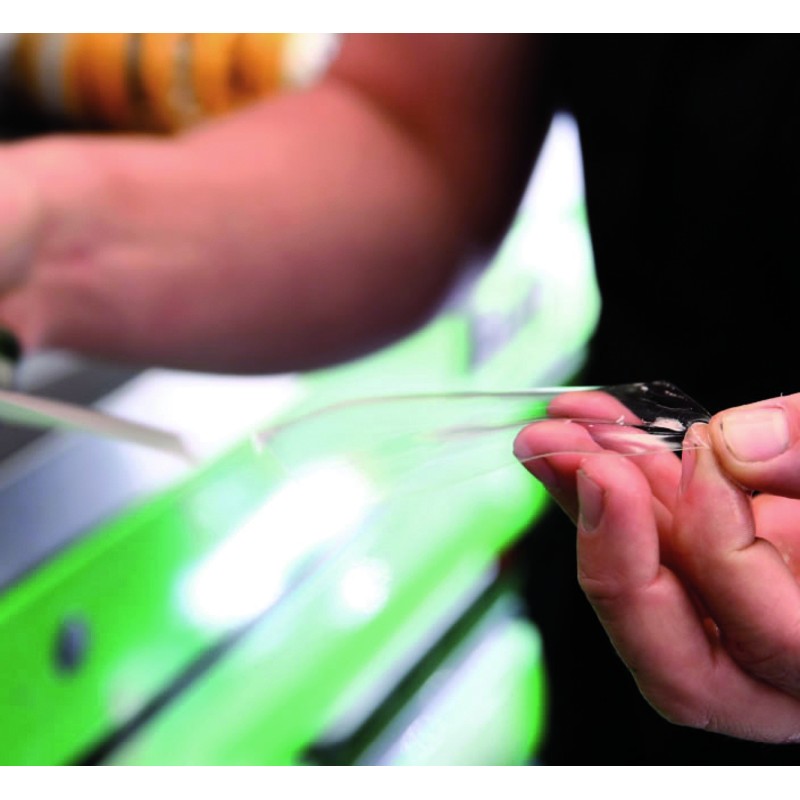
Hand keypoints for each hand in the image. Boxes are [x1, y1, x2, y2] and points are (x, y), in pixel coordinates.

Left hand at [514, 389, 799, 742]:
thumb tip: (739, 445)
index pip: (773, 640)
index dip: (724, 544)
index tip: (707, 448)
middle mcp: (792, 667)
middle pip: (680, 667)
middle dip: (616, 560)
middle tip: (579, 461)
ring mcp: (742, 621)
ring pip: (646, 608)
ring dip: (589, 510)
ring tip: (555, 434)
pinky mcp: (711, 573)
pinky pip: (645, 550)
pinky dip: (611, 488)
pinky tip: (585, 429)